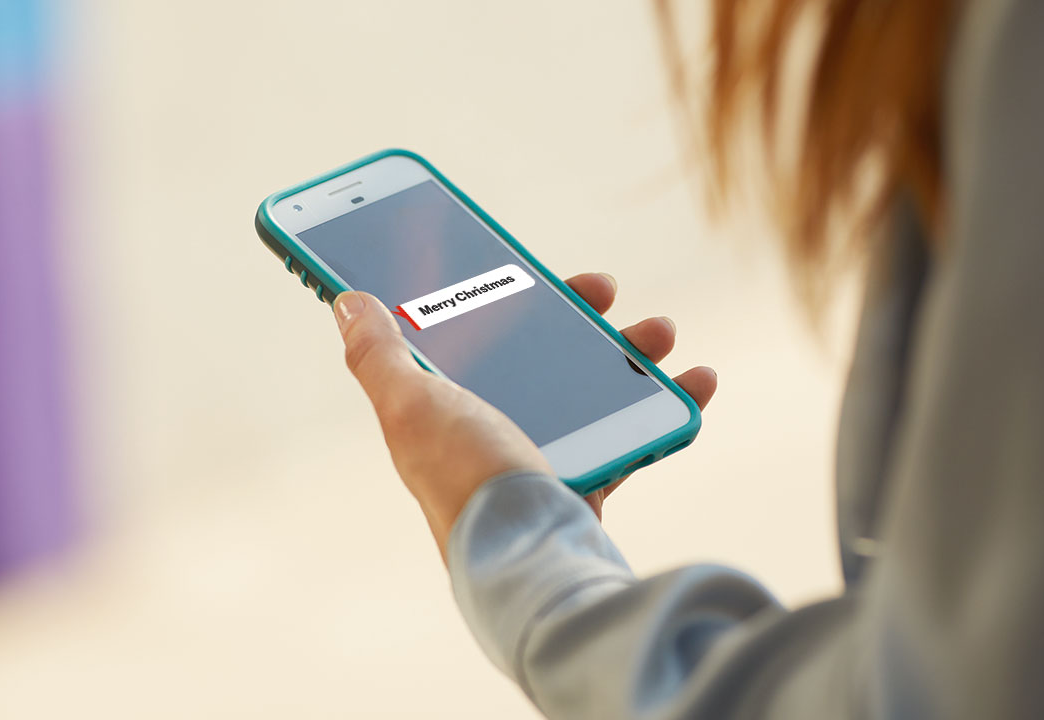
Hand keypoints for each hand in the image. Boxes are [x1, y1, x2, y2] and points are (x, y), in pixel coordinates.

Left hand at [332, 273, 714, 562]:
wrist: (533, 566)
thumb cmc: (468, 483)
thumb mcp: (411, 409)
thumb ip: (379, 357)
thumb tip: (346, 300)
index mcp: (441, 412)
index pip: (463, 337)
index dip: (490, 295)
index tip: (525, 263)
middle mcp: (487, 433)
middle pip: (534, 356)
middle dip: (574, 314)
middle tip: (605, 288)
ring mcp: (539, 460)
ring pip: (589, 389)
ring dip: (629, 353)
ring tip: (661, 332)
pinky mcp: (585, 486)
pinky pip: (630, 434)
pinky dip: (667, 406)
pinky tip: (697, 381)